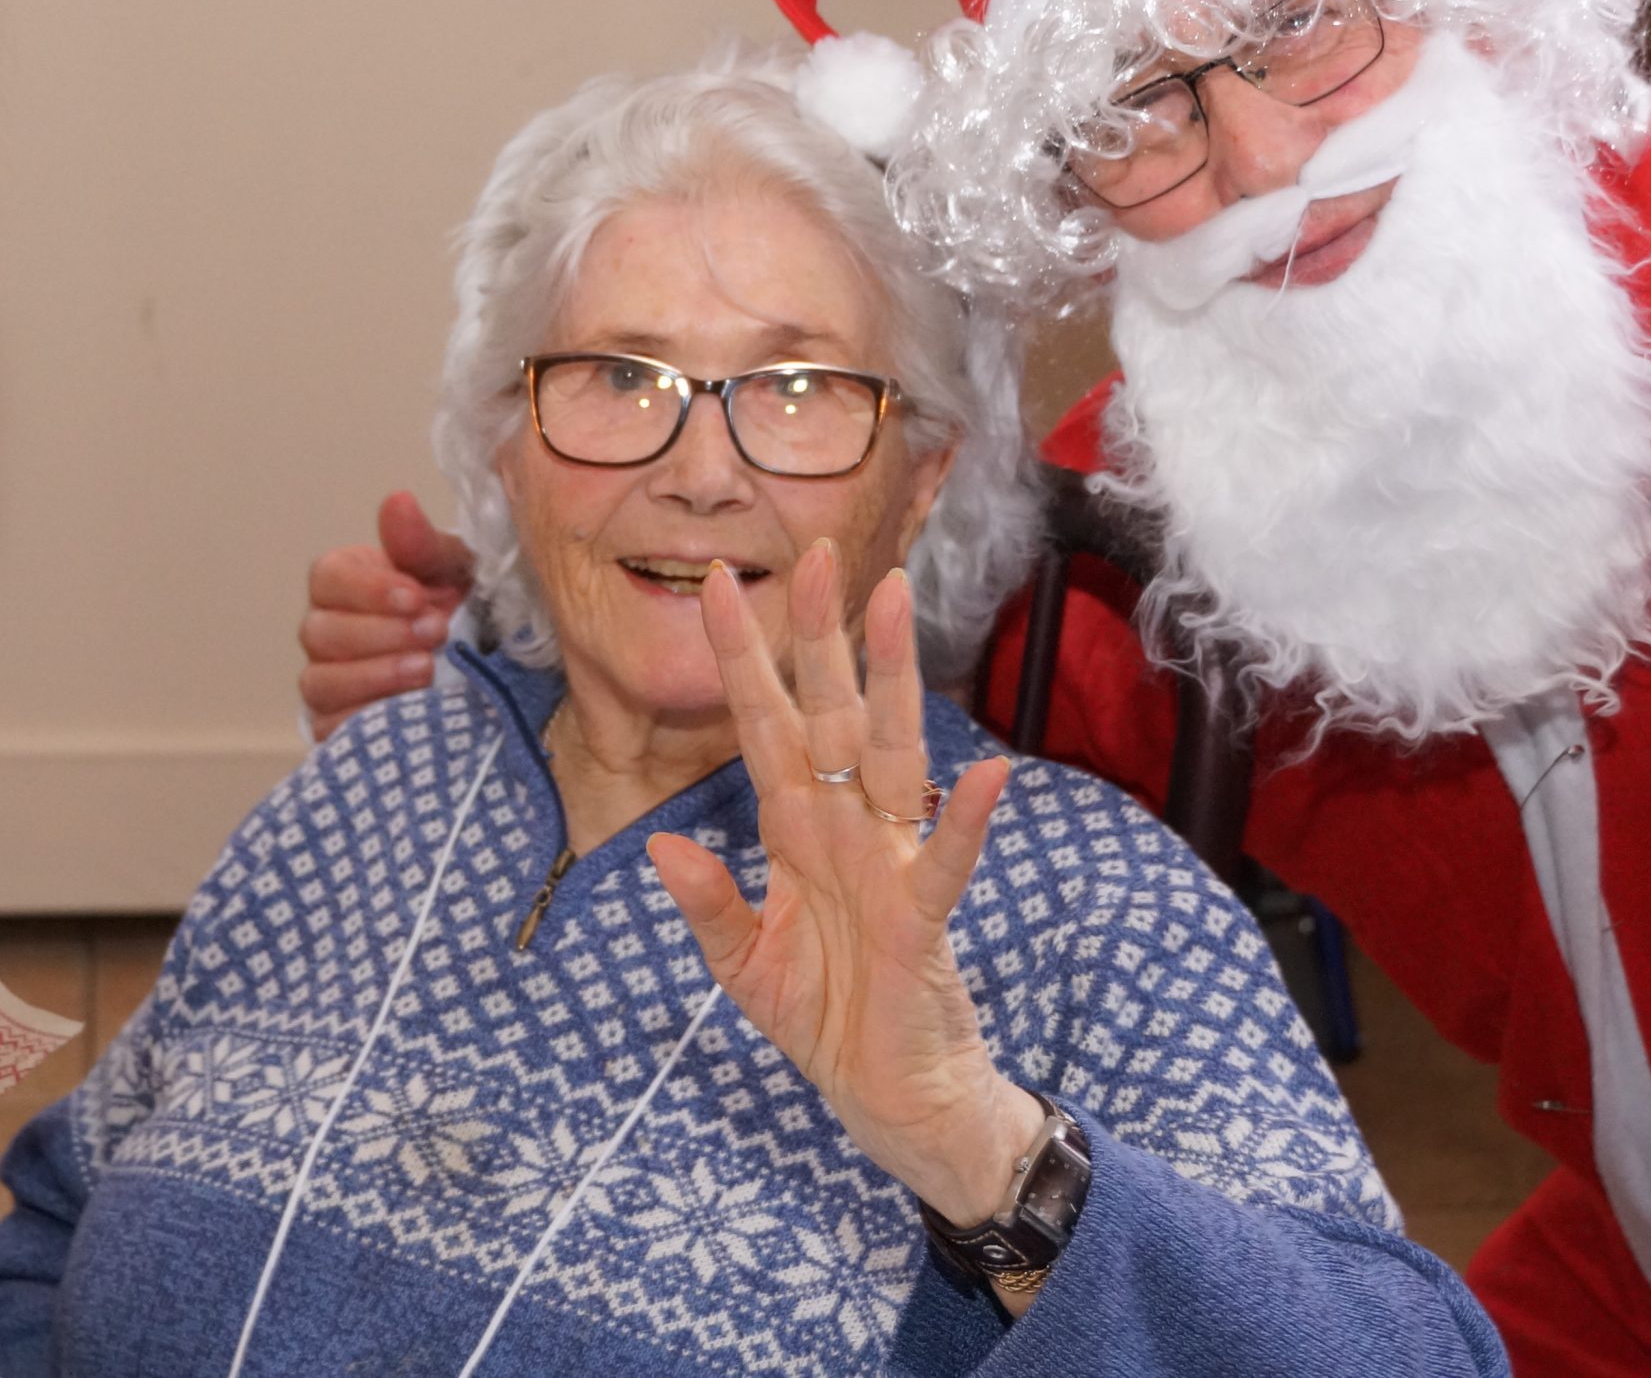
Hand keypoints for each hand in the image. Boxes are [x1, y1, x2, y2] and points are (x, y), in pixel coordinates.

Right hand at [298, 491, 475, 737]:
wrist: (485, 669)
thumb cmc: (462, 608)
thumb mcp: (454, 570)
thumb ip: (422, 543)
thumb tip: (398, 501)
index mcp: (347, 583)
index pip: (328, 579)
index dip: (368, 589)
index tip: (417, 596)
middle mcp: (326, 632)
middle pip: (320, 632)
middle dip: (380, 633)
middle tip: (435, 632)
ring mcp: (327, 682)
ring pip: (320, 682)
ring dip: (374, 676)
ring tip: (427, 670)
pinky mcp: (338, 727)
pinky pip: (331, 728)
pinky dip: (367, 719)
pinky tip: (408, 709)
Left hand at [646, 542, 1037, 1233]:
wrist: (888, 1097)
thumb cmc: (827, 1019)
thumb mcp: (743, 964)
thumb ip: (707, 903)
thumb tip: (661, 843)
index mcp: (796, 828)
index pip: (764, 724)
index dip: (741, 658)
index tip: (716, 584)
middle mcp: (845, 826)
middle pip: (832, 712)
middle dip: (819, 635)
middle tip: (815, 552)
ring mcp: (888, 863)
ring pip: (892, 753)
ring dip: (893, 680)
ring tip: (892, 605)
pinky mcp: (923, 919)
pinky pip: (944, 863)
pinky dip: (964, 823)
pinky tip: (989, 777)